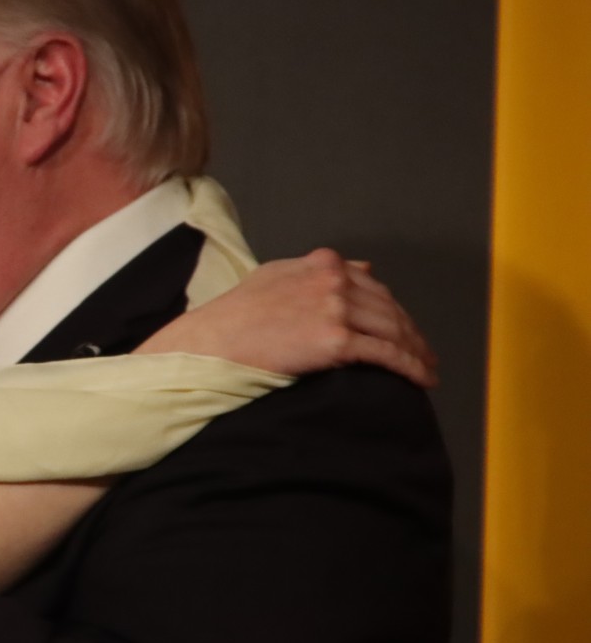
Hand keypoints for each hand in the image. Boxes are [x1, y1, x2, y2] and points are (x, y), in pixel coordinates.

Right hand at [138, 248, 437, 385]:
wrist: (215, 340)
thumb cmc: (236, 313)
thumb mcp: (276, 275)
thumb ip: (317, 269)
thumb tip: (364, 268)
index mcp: (322, 264)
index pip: (373, 286)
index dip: (394, 310)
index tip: (403, 327)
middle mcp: (335, 281)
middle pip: (389, 309)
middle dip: (412, 333)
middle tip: (425, 353)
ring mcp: (337, 309)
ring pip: (393, 330)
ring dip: (416, 351)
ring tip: (427, 369)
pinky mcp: (336, 340)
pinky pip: (386, 354)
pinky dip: (410, 366)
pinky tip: (421, 378)